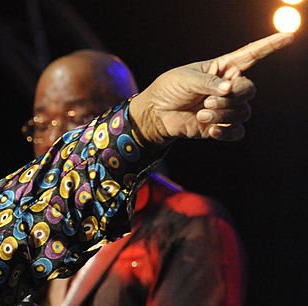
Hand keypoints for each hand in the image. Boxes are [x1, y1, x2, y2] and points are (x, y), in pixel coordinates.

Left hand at [130, 32, 294, 143]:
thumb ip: (209, 83)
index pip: (251, 55)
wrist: (155, 114)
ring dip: (223, 114)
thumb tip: (229, 89)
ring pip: (242, 112)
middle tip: (208, 101)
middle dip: (231, 97)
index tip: (287, 36)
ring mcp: (226, 107)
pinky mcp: (220, 126)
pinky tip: (211, 130)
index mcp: (224, 68)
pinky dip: (226, 132)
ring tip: (201, 113)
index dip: (269, 46)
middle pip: (249, 90)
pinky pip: (237, 132)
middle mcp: (229, 87)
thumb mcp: (187, 79)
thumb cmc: (170, 89)